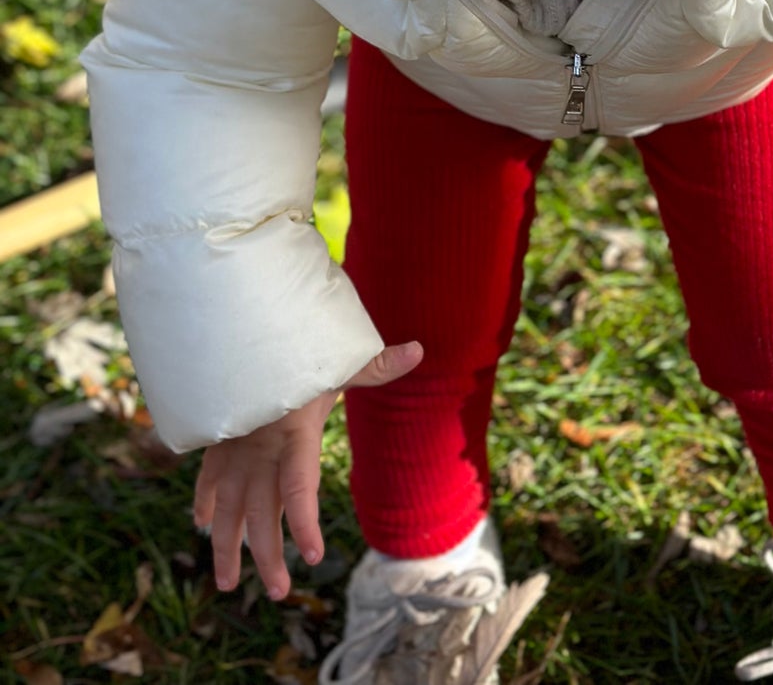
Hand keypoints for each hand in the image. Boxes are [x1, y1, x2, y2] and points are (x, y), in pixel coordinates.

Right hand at [193, 341, 421, 600]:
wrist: (240, 327)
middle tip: (282, 593)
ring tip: (230, 586)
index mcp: (292, 432)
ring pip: (226, 507)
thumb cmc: (297, 344)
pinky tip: (203, 525)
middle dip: (268, 555)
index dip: (305, 523)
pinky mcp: (217, 438)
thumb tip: (419, 349)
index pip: (299, 487)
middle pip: (261, 512)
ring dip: (227, 546)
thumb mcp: (338, 355)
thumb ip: (377, 363)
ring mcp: (233, 446)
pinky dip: (205, 500)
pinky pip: (208, 476)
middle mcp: (259, 447)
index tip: (315, 556)